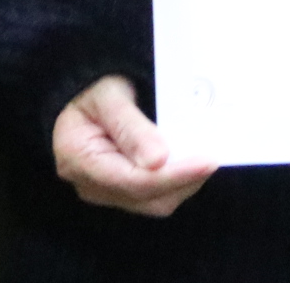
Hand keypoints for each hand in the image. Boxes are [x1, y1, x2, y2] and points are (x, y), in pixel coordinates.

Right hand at [52, 75, 219, 214]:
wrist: (83, 91)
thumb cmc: (94, 87)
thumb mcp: (110, 95)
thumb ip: (131, 127)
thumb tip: (159, 161)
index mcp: (77, 157)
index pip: (133, 180)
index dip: (174, 175)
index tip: (208, 162)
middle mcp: (88, 183)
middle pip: (146, 198)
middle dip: (183, 181)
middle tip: (212, 157)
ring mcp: (103, 191)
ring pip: (154, 202)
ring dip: (183, 183)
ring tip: (203, 158)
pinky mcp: (119, 191)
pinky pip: (153, 196)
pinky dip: (176, 181)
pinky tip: (189, 162)